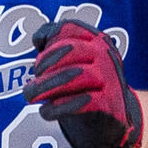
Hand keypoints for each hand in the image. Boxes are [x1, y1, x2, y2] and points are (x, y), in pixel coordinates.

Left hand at [22, 19, 143, 147]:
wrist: (115, 119)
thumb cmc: (86, 87)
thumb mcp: (72, 61)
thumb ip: (55, 42)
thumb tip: (38, 39)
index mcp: (96, 39)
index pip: (67, 29)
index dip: (46, 46)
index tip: (37, 67)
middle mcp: (106, 54)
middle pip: (69, 49)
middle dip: (44, 65)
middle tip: (32, 83)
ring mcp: (110, 77)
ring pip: (74, 74)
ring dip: (46, 86)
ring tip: (31, 97)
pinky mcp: (111, 103)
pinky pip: (82, 101)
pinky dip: (59, 107)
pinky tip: (46, 112)